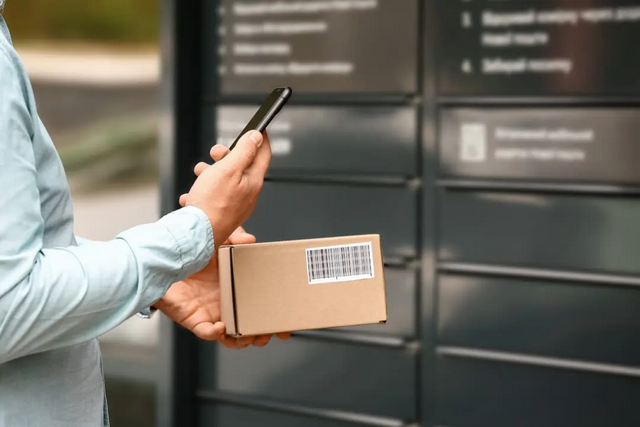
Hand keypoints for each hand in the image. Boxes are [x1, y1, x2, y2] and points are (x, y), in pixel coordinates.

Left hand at [156, 226, 290, 348]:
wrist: (162, 257)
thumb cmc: (190, 250)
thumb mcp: (219, 238)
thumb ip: (236, 236)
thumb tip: (250, 240)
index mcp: (235, 288)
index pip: (258, 307)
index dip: (274, 317)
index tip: (287, 323)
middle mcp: (225, 304)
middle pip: (249, 327)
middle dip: (263, 334)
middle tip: (274, 332)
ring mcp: (210, 313)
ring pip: (231, 336)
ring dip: (244, 339)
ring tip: (254, 335)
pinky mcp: (193, 318)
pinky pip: (207, 332)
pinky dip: (216, 334)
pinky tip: (223, 327)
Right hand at [184, 130, 270, 248]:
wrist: (196, 234)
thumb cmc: (211, 204)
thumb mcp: (229, 169)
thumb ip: (244, 151)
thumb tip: (256, 137)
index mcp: (253, 182)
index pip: (263, 155)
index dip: (260, 139)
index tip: (259, 128)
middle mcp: (247, 194)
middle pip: (241, 166)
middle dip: (226, 155)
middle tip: (216, 153)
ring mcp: (235, 205)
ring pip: (224, 179)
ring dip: (210, 172)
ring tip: (200, 173)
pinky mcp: (221, 212)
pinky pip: (213, 195)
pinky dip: (203, 189)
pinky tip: (194, 193)